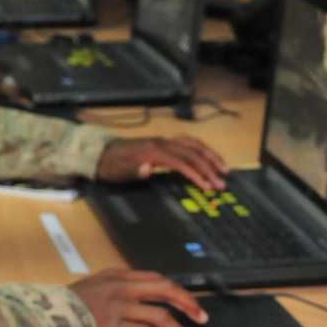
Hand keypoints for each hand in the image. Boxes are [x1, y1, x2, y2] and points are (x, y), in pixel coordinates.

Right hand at [70, 268, 206, 326]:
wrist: (44, 319)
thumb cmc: (67, 309)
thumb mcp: (93, 290)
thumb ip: (115, 292)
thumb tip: (141, 306)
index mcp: (117, 275)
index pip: (156, 279)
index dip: (177, 291)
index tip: (190, 303)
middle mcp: (120, 286)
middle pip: (165, 290)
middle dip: (187, 304)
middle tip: (202, 318)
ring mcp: (117, 305)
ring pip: (160, 316)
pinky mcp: (113, 326)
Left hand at [95, 136, 228, 191]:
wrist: (102, 152)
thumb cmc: (110, 164)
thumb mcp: (117, 171)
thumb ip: (132, 171)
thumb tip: (148, 169)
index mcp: (153, 151)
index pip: (181, 162)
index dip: (196, 173)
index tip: (207, 186)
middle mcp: (162, 142)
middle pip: (192, 152)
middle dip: (209, 167)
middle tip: (221, 182)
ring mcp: (165, 140)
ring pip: (194, 144)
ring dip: (210, 155)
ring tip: (224, 168)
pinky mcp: (165, 142)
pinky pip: (188, 142)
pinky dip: (202, 149)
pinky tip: (209, 156)